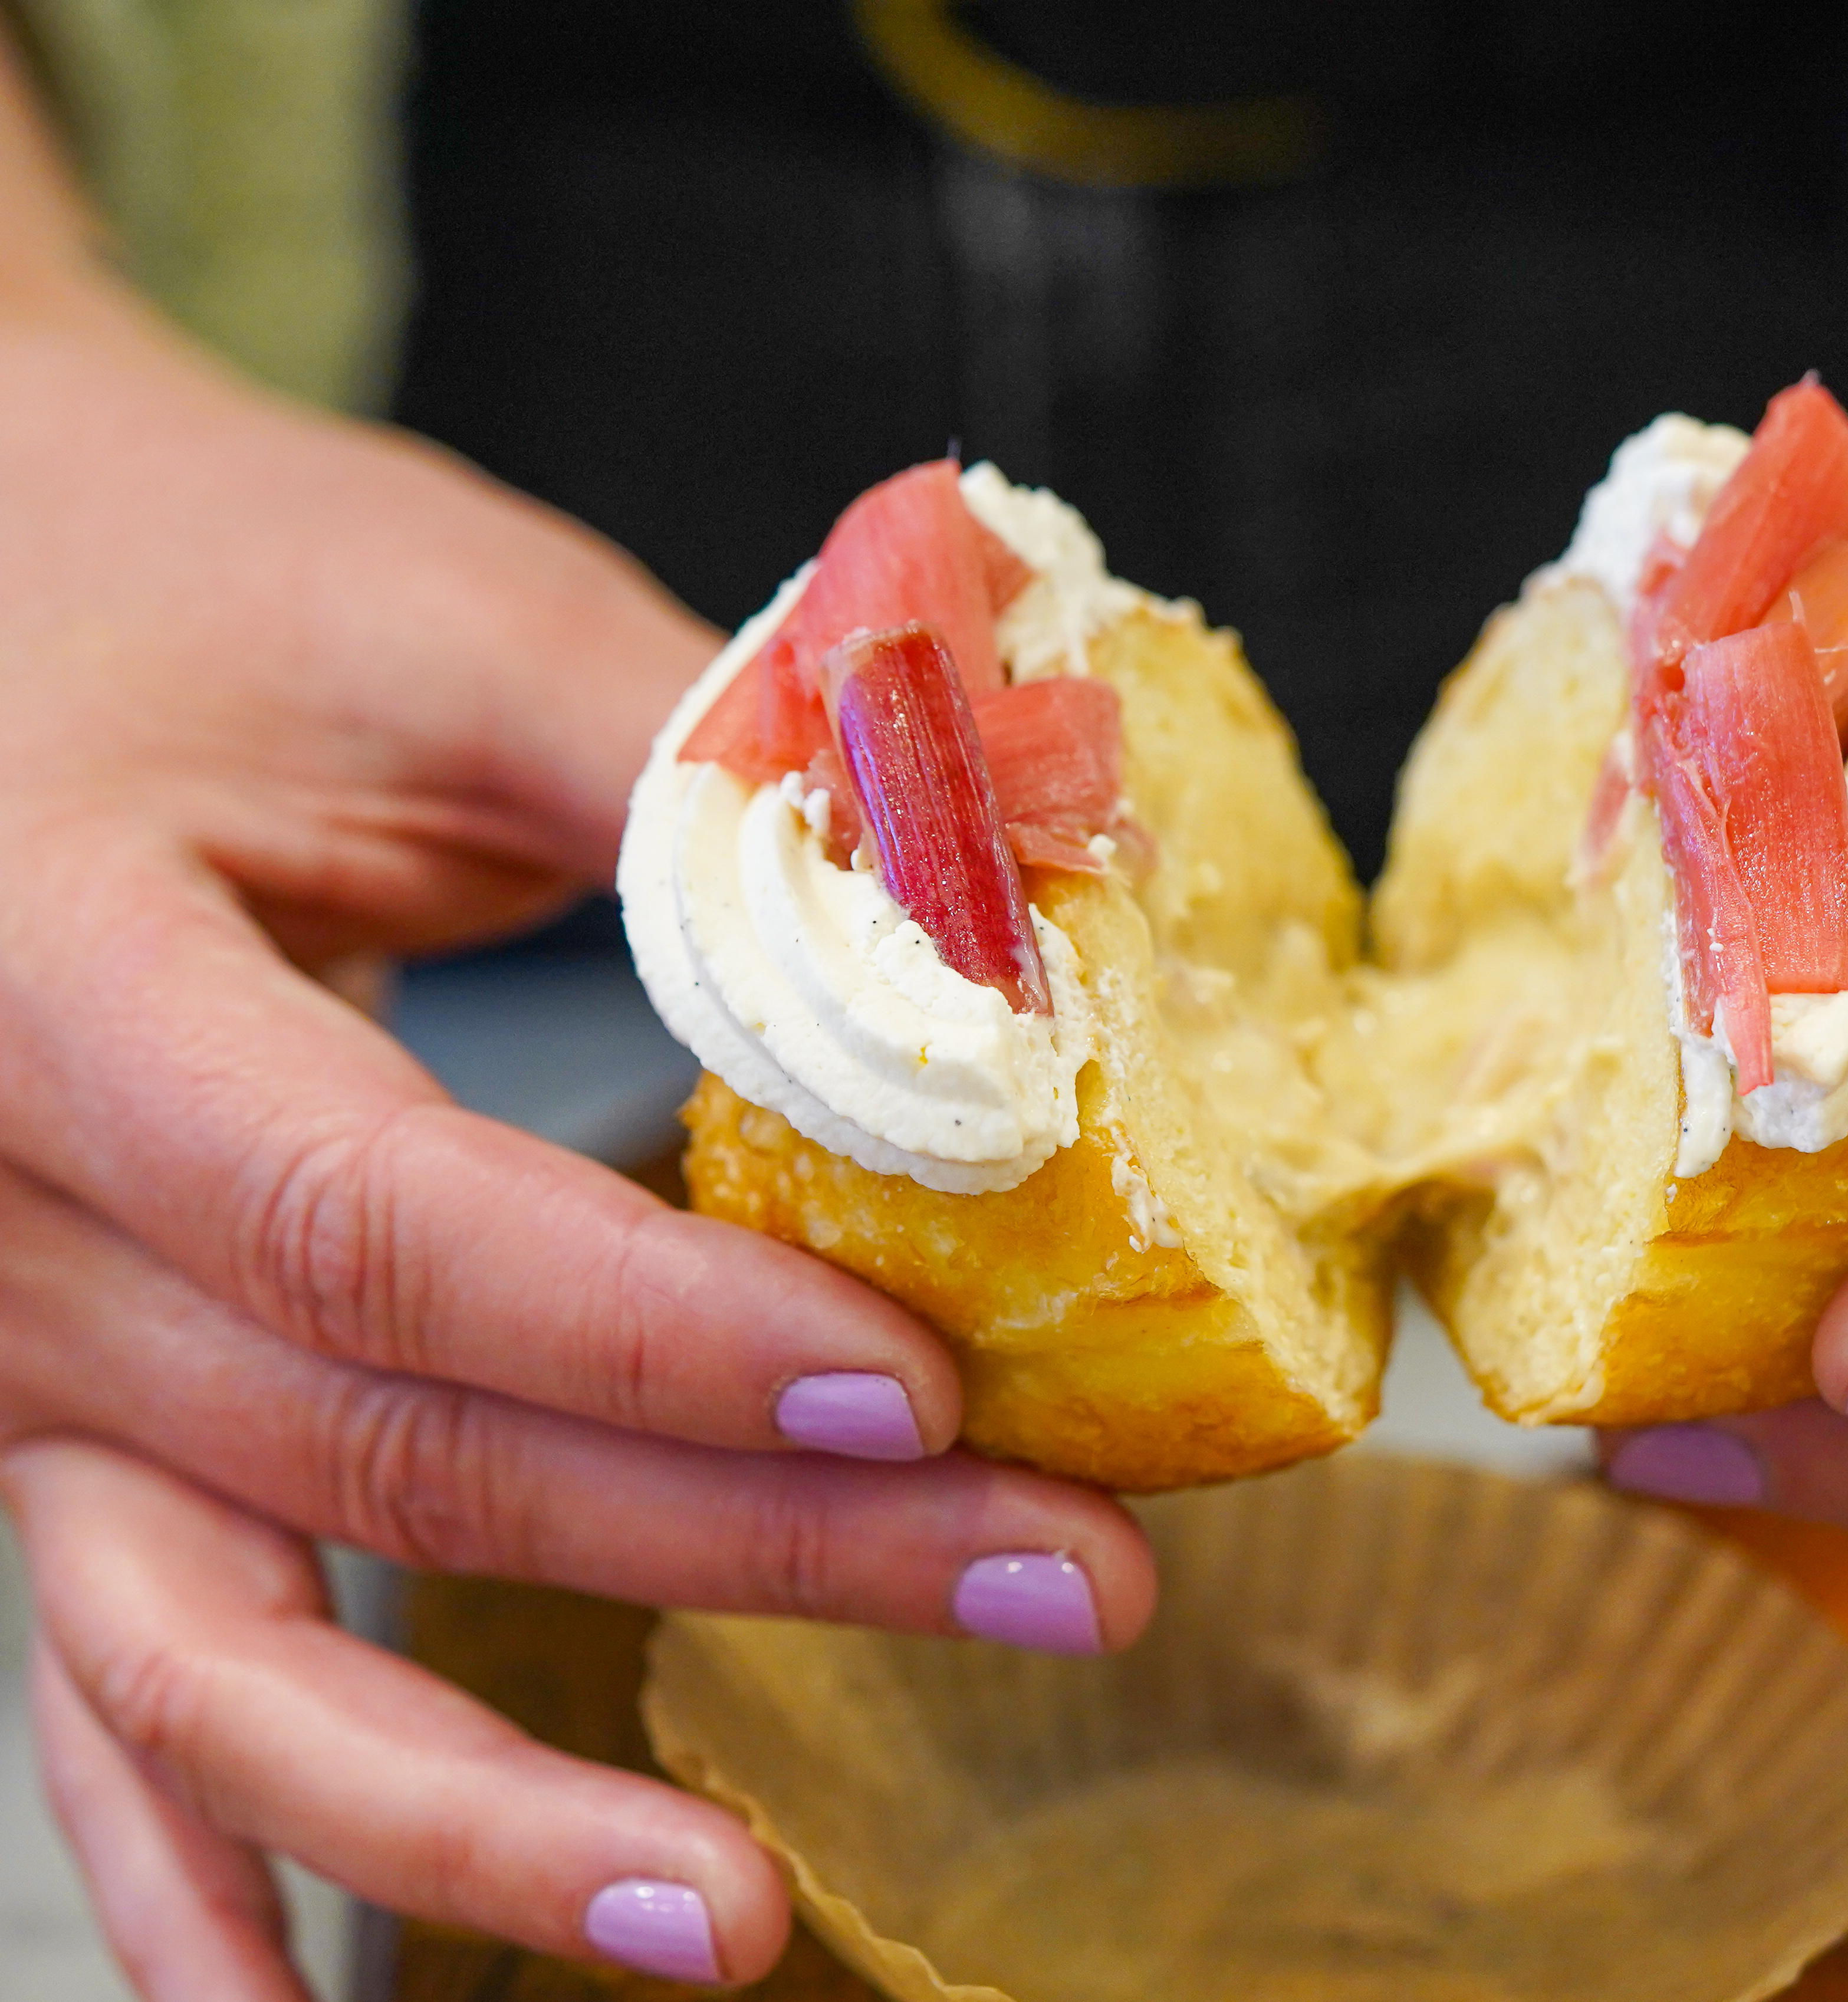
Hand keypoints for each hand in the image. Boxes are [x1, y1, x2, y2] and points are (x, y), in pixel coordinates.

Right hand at [0, 103, 1152, 1999]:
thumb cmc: (205, 579)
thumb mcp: (445, 621)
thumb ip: (718, 764)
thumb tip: (1041, 888)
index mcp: (65, 983)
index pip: (376, 1221)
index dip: (661, 1334)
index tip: (931, 1396)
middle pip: (381, 1448)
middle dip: (738, 1551)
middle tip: (1056, 1592)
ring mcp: (2, 1358)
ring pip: (207, 1649)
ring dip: (463, 1813)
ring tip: (719, 1924)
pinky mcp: (46, 1419)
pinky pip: (99, 1683)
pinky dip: (202, 1862)